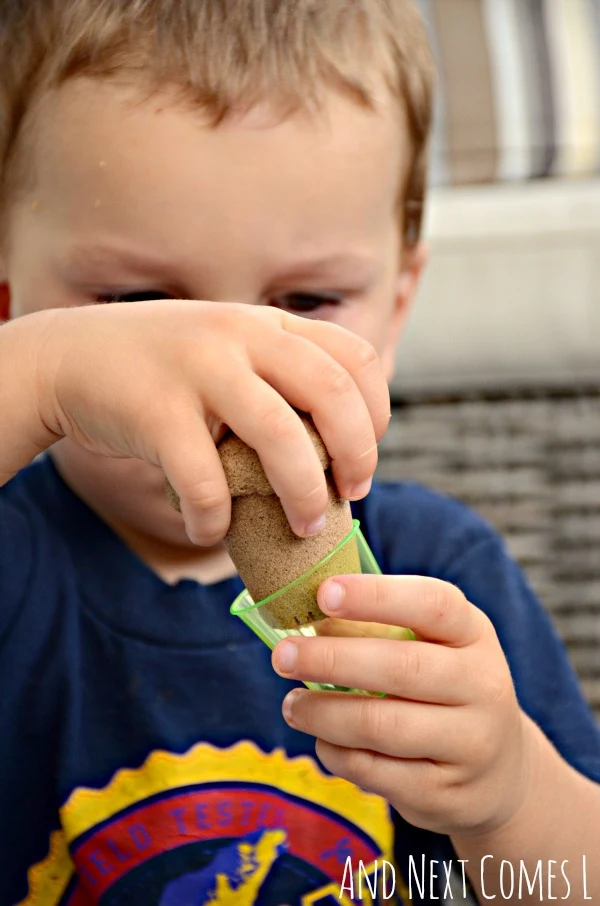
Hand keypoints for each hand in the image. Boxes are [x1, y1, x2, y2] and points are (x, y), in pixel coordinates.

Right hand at [27, 301, 389, 542]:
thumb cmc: (165, 369)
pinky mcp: (157, 409)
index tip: (364, 459)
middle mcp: (241, 335)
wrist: (69, 356)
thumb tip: (342, 444)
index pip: (357, 357)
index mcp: (268, 323)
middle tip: (351, 497)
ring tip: (305, 527)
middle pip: (333, 393)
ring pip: (281, 437)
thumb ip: (280, 375)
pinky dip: (216, 520)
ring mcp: (198, 368)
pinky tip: (210, 531)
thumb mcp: (229, 348)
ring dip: (304, 494)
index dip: (377, 415)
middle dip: (357, 456)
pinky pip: (206, 482)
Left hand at [272, 574, 533, 836]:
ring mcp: (471, 744)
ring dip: (324, 713)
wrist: (499, 772)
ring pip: (381, 726)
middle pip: (401, 668)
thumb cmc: (444, 690)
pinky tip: (321, 739)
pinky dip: (336, 753)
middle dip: (331, 660)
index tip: (324, 593)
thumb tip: (308, 622)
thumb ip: (380, 630)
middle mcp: (483, 686)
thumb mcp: (433, 648)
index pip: (432, 604)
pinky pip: (375, 771)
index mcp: (474, 634)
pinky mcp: (446, 794)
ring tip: (291, 704)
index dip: (376, 596)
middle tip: (282, 655)